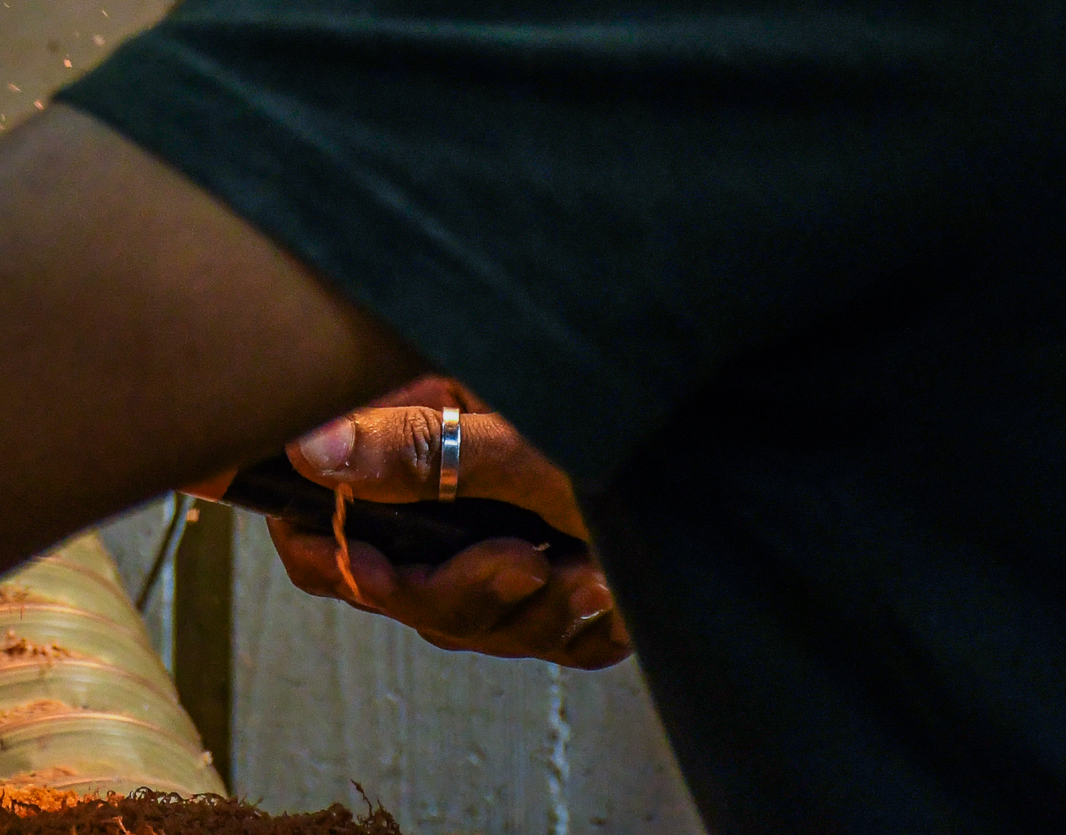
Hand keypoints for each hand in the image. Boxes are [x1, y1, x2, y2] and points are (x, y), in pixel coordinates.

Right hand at [266, 377, 630, 668]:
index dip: (321, 538)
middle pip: (394, 580)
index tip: (326, 552)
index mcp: (435, 430)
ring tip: (582, 568)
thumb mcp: (530, 436)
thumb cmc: (644, 424)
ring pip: (466, 622)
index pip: (334, 501)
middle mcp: (461, 489)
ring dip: (525, 609)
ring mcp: (507, 538)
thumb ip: (422, 449)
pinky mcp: (562, 588)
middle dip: (452, 588)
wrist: (752, 477)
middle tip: (514, 563)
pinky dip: (573, 624)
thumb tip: (313, 446)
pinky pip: (538, 641)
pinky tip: (605, 585)